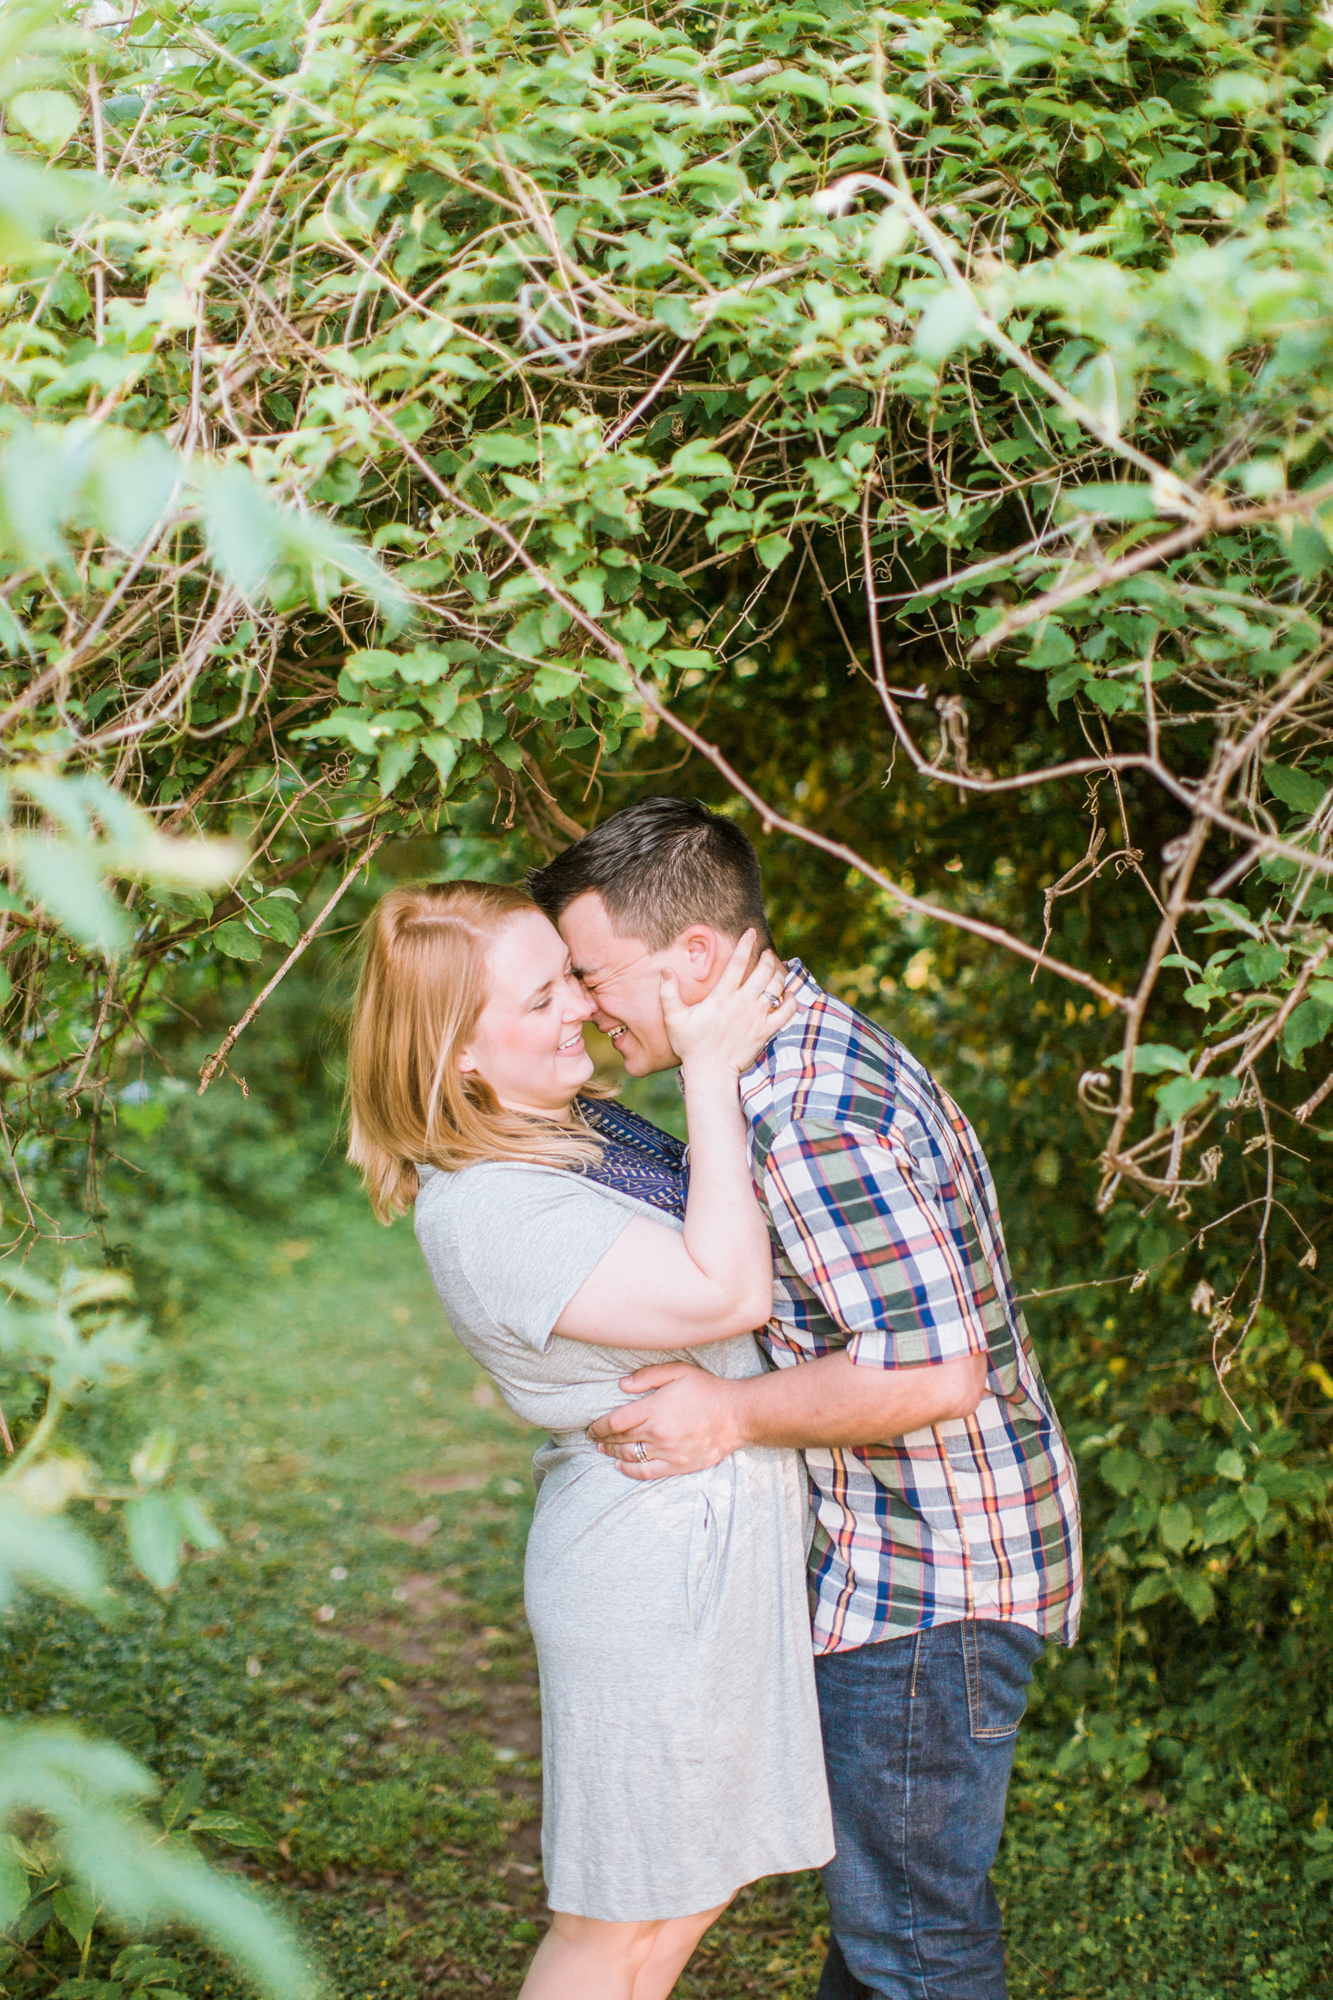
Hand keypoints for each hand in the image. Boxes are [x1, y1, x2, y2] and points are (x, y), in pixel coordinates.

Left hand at [585, 1363, 746, 1479]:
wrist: (735, 1415)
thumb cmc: (706, 1390)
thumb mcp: (678, 1371)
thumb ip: (648, 1376)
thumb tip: (622, 1385)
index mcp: (655, 1409)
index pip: (615, 1421)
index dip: (599, 1426)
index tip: (591, 1427)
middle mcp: (658, 1432)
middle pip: (620, 1439)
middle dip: (603, 1439)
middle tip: (594, 1438)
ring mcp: (667, 1451)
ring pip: (630, 1455)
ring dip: (613, 1453)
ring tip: (604, 1449)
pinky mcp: (678, 1465)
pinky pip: (647, 1472)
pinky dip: (629, 1470)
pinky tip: (620, 1465)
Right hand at [662, 931, 797, 1074]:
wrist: (710, 1072)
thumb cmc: (690, 1045)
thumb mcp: (674, 1018)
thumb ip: (668, 993)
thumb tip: (665, 971)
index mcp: (721, 997)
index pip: (737, 963)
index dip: (745, 944)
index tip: (751, 932)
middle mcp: (742, 1004)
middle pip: (763, 972)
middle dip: (767, 957)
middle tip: (766, 953)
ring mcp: (756, 1018)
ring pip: (776, 988)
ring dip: (779, 974)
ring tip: (777, 968)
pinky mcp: (766, 1031)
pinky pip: (786, 1012)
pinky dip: (790, 1000)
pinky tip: (787, 995)